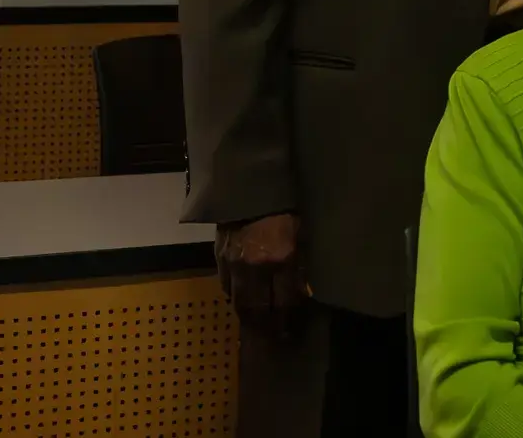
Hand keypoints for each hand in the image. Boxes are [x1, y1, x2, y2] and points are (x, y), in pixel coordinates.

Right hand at [215, 212, 308, 334]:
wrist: (249, 187)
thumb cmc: (283, 208)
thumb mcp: (301, 232)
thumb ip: (300, 263)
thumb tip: (303, 291)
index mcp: (281, 258)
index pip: (285, 300)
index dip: (289, 316)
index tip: (293, 326)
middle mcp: (256, 267)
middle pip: (259, 309)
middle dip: (268, 326)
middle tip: (276, 335)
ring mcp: (234, 264)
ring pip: (240, 303)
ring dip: (250, 318)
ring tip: (259, 326)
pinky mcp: (219, 258)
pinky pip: (226, 287)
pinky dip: (235, 298)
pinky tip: (242, 303)